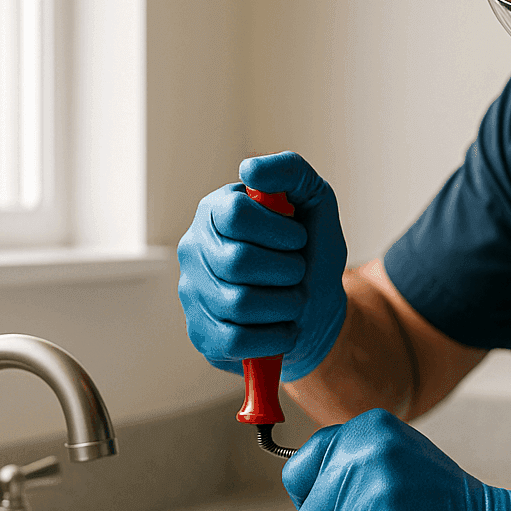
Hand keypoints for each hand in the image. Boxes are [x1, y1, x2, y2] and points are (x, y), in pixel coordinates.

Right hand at [176, 151, 348, 381]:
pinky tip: (283, 328)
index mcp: (215, 210)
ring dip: (286, 306)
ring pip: (239, 304)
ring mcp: (192, 294)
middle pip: (238, 261)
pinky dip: (274, 337)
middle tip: (297, 273)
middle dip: (288, 272)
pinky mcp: (202, 335)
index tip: (298, 239)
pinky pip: (236, 341)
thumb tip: (250, 169)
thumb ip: (290, 171)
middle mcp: (193, 249)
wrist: (318, 310)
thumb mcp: (315, 204)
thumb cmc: (311, 254)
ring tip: (292, 301)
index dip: (280, 232)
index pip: (236, 214)